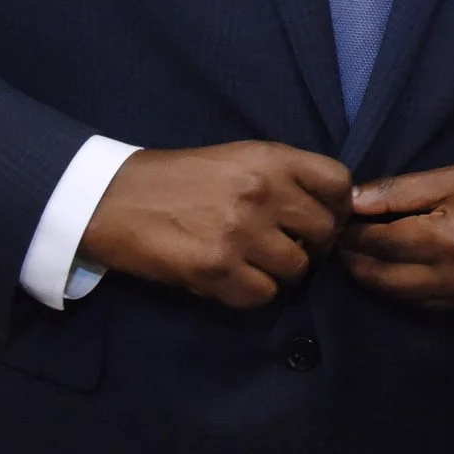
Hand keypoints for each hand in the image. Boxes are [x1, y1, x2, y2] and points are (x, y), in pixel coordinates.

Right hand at [79, 142, 352, 309]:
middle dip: (312, 245)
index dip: (338, 206)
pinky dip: (252, 293)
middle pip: (325, 232)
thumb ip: (285, 177)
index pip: (338, 183)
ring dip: (280, 272)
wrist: (114, 198)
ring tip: (253, 262)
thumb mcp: (239, 159)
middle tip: (285, 246)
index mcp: (270, 158)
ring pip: (297, 269)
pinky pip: (263, 295)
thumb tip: (331, 210)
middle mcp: (262, 192)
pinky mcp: (216, 269)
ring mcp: (240, 232)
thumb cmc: (180, 178)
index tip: (323, 217)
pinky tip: (232, 278)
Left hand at [337, 148, 453, 309]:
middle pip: (386, 280)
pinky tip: (397, 273)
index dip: (354, 234)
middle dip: (357, 263)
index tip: (335, 223)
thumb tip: (353, 200)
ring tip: (359, 259)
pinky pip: (431, 305)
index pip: (383, 244)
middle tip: (337, 245)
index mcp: (451, 239)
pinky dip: (408, 291)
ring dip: (379, 281)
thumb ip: (402, 192)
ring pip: (405, 299)